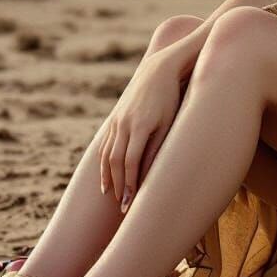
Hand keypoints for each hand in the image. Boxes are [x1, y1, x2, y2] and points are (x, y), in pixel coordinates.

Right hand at [97, 54, 185, 212]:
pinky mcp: (115, 118)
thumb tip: (147, 175)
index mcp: (140, 127)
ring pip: (107, 154)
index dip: (129, 185)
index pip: (131, 163)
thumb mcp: (168, 123)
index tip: (130, 204)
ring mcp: (117, 121)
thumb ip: (157, 148)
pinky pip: (106, 144)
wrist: (159, 69)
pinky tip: (107, 172)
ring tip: (111, 195)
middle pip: (116, 162)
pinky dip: (105, 161)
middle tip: (122, 207)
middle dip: (118, 186)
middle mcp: (124, 124)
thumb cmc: (171, 98)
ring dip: (108, 176)